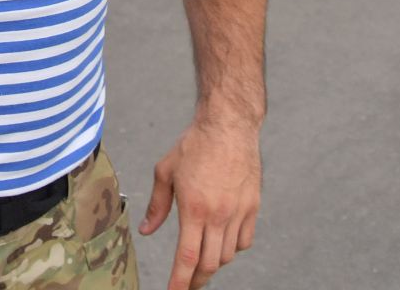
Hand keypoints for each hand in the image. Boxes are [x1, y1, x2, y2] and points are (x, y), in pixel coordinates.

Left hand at [140, 120, 261, 289]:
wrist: (229, 125)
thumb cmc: (194, 145)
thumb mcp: (165, 171)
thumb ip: (157, 205)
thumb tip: (147, 231)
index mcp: (194, 208)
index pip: (187, 257)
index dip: (180, 281)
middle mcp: (219, 214)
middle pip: (209, 264)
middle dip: (196, 280)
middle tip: (187, 284)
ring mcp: (238, 212)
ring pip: (227, 255)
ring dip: (213, 264)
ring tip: (202, 261)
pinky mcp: (253, 206)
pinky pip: (245, 241)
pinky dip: (233, 249)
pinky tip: (222, 242)